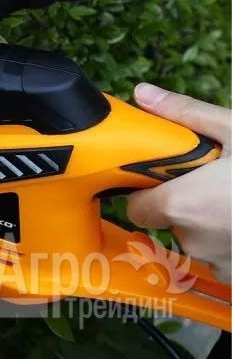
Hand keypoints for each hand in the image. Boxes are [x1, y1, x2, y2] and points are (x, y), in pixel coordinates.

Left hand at [126, 84, 231, 282]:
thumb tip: (142, 92)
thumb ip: (183, 114)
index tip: (165, 177)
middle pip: (172, 222)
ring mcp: (223, 265)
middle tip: (216, 181)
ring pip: (204, 241)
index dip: (147, 192)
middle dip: (188, 203)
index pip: (136, 208)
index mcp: (180, 206)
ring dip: (216, 224)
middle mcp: (195, 242)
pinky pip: (229, 259)